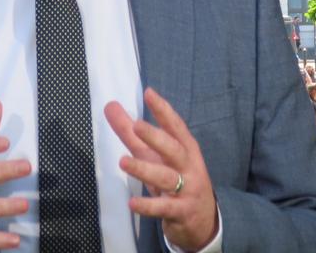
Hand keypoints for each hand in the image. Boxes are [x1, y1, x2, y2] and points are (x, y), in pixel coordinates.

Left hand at [105, 88, 217, 250]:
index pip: (175, 126)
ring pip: (166, 177)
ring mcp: (187, 189)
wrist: (204, 221)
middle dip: (156, 137)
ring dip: (145, 169)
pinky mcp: (181, 211)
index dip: (163, 110)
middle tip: (137, 126)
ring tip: (123, 161)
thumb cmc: (178, 181)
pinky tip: (132, 203)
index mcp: (185, 149)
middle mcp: (189, 166)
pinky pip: (164, 208)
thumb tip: (111, 106)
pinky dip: (148, 206)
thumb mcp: (156, 157)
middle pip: (173, 149)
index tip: (149, 93)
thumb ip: (132, 134)